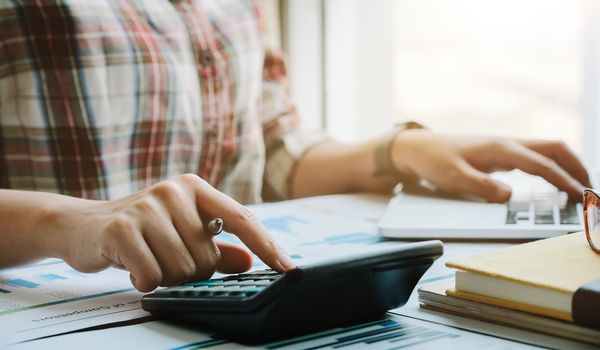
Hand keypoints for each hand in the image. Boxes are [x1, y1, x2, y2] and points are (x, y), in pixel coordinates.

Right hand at [45, 174, 294, 291]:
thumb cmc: (141, 231)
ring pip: (181, 270)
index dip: (266, 245)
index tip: (288, 269)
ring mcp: (148, 206)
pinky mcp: (122, 227)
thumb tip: (249, 262)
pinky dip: (144, 282)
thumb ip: (216, 248)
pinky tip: (131, 267)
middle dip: (189, 272)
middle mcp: (175, 191)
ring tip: (146, 259)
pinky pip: (152, 275)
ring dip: (165, 277)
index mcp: (196, 189)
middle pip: (207, 258)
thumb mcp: (182, 234)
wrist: (82, 225)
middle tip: (164, 259)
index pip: (241, 218)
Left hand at [391, 130, 590, 202]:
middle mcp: (507, 143)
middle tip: (590, 190)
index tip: (581, 196)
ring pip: (546, 150)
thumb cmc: (433, 160)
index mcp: (500, 149)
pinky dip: (550, 166)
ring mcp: (504, 146)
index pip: (541, 164)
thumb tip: (509, 196)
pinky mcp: (500, 152)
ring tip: (580, 187)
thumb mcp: (452, 177)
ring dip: (566, 165)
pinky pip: (534, 156)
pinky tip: (552, 180)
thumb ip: (481, 187)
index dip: (563, 181)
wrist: (417, 148)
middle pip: (554, 148)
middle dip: (576, 167)